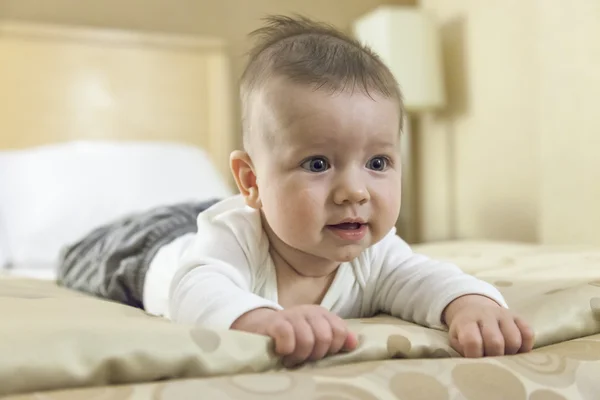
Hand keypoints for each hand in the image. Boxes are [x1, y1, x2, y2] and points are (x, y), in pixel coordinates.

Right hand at [231, 305, 357, 366]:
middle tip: (303, 357)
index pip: (339, 332)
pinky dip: (286, 349)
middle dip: (315, 354)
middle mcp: (309, 311)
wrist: (259, 326)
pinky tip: (281, 351)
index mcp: (322, 314)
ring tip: (291, 357)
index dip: (332, 349)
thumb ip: (336, 337)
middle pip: (325, 339)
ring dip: (299, 356)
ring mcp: (292, 315)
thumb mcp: (315, 334)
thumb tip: (354, 344)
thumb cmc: (291, 335)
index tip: (319, 353)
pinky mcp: (275, 323)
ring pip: (307, 341)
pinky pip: (288, 337)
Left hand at [442, 295, 534, 357]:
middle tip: (492, 362)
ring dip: (511, 354)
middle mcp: (485, 314)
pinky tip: (516, 350)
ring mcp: (503, 314)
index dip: (475, 356)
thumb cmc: (464, 331)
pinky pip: (528, 333)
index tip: (476, 362)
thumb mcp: (456, 340)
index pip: (472, 341)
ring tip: (504, 357)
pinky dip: (525, 347)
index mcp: (466, 321)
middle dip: (495, 358)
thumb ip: (463, 351)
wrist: (473, 309)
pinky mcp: (518, 316)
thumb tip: (476, 367)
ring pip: (514, 340)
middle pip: (495, 342)